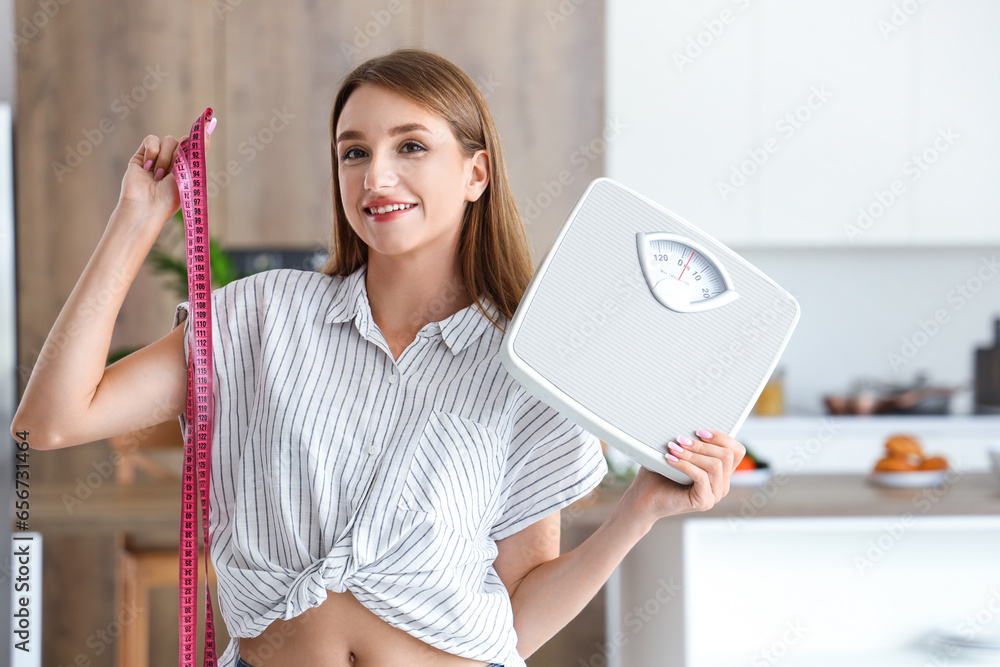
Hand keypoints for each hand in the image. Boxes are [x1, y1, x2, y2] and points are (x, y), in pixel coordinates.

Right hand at [118, 116, 216, 220]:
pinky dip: (152, 152)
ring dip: (166, 158)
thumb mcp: (192, 171)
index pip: (195, 145)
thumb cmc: (172, 195)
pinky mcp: (141, 156)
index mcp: (189, 168)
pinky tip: (148, 168)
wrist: (148, 206)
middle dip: (180, 156)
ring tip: (159, 176)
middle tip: (174, 173)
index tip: (209, 118)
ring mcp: (158, 158)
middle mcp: (175, 162)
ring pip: (169, 140)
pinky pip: (151, 139)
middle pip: (182, 141)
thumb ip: (200, 148)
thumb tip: (211, 123)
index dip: (199, 137)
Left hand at [625, 429, 746, 524]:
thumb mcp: (678, 453)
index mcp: (721, 472)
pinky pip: (702, 477)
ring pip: (715, 465)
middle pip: (727, 455)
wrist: (644, 499)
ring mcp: (714, 494)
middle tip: (680, 440)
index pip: (736, 451)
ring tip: (673, 448)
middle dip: (702, 444)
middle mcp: (722, 484)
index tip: (699, 431)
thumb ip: (689, 442)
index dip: (721, 437)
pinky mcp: (704, 502)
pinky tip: (670, 459)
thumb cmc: (658, 475)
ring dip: (692, 453)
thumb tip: (689, 424)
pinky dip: (685, 465)